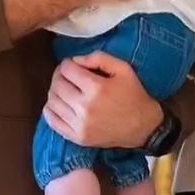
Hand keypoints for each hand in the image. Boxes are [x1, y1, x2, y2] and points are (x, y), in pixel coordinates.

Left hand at [43, 51, 162, 147]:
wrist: (143, 126)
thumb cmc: (134, 95)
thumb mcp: (124, 68)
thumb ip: (99, 58)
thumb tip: (76, 60)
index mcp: (96, 87)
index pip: (67, 70)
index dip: (67, 63)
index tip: (72, 64)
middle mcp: (85, 106)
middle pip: (57, 85)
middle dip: (59, 75)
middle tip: (67, 75)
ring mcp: (79, 124)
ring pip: (52, 102)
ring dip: (55, 91)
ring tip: (65, 88)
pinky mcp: (77, 137)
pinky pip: (52, 121)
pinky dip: (51, 110)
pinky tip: (60, 104)